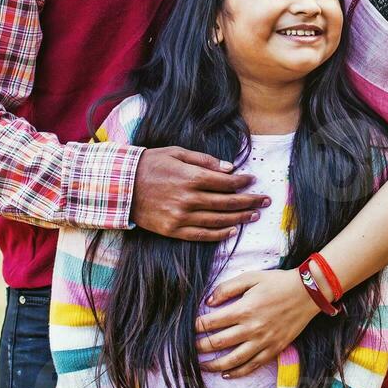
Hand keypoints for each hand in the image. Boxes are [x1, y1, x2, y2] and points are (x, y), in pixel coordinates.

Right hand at [130, 147, 266, 240]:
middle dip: (250, 201)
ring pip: (218, 220)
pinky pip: (201, 235)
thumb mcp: (177, 153)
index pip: (226, 182)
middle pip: (227, 203)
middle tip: (265, 200)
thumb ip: (204, 160)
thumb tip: (229, 168)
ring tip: (254, 215)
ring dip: (239, 218)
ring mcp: (181, 217)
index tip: (253, 180)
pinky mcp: (173, 230)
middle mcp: (188, 199)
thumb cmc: (150, 164)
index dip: (243, 182)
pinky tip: (232, 231)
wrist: (121, 186)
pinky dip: (219, 234)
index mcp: (191, 177)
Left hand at [194, 269, 319, 378]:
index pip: (212, 322)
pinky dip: (238, 372)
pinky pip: (252, 366)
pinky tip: (226, 374)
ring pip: (233, 360)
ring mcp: (263, 341)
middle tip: (189, 348)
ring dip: (214, 365)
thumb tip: (209, 301)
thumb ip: (228, 287)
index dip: (197, 326)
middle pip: (218, 343)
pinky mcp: (274, 349)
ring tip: (202, 366)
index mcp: (244, 309)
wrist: (308, 292)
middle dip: (200, 347)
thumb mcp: (252, 277)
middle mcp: (252, 329)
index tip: (188, 328)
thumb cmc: (278, 282)